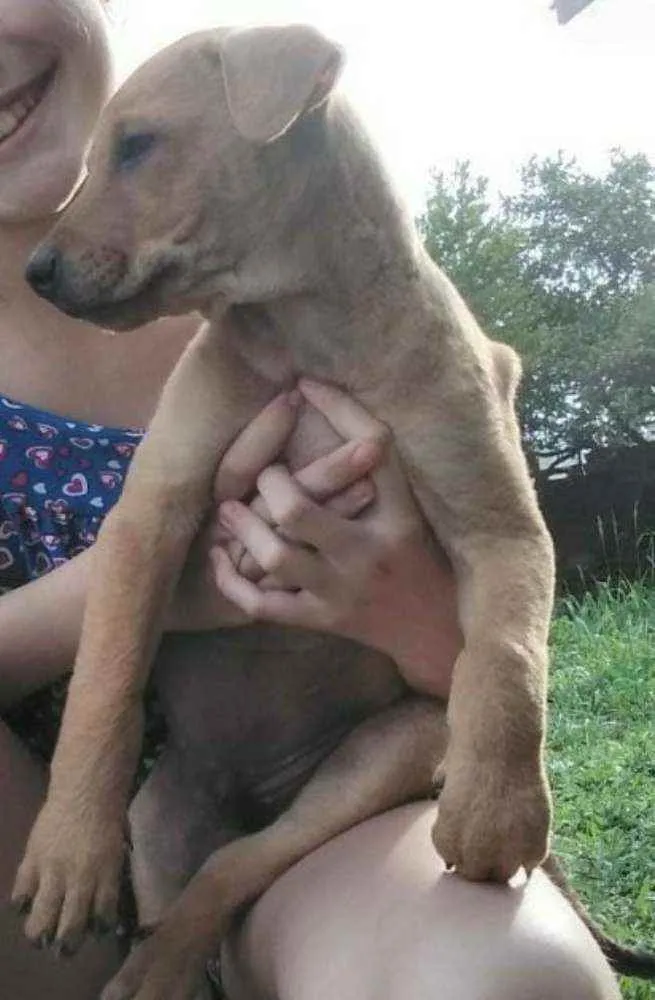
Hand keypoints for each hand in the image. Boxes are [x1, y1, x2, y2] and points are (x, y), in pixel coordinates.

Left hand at [213, 380, 461, 698]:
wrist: (436, 630)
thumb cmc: (421, 554)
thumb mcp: (412, 505)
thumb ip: (376, 454)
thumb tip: (316, 389)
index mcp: (399, 514)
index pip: (373, 448)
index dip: (337, 408)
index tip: (304, 385)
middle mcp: (368, 552)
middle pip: (300, 511)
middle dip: (268, 483)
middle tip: (261, 472)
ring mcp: (341, 591)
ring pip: (276, 557)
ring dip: (243, 528)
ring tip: (229, 510)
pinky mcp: (322, 621)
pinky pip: (264, 606)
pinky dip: (232, 583)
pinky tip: (221, 559)